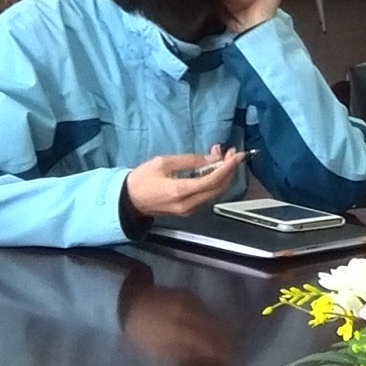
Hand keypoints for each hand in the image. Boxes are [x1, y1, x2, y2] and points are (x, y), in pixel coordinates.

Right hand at [126, 148, 244, 217]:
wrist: (129, 200)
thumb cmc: (142, 179)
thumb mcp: (163, 162)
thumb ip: (190, 160)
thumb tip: (213, 158)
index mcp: (180, 191)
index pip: (212, 180)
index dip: (228, 167)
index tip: (237, 155)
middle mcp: (188, 204)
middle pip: (218, 188)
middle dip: (228, 170)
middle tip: (230, 153)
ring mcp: (189, 210)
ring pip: (215, 193)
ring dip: (222, 176)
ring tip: (222, 158)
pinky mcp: (189, 211)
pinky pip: (208, 196)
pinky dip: (214, 183)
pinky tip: (212, 170)